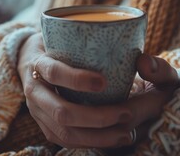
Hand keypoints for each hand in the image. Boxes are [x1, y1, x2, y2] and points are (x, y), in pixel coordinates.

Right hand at [17, 33, 179, 148]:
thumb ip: (108, 42)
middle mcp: (35, 91)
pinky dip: (92, 142)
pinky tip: (114, 138)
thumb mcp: (72, 35)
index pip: (54, 72)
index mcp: (38, 63)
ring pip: (65, 133)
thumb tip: (144, 61)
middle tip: (127, 113)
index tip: (103, 82)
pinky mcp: (46, 127)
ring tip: (127, 133)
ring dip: (99, 136)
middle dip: (97, 117)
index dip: (77, 79)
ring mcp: (38, 112)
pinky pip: (66, 142)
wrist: (35, 60)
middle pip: (61, 113)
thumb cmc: (60, 47)